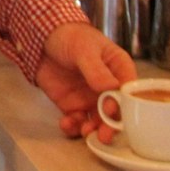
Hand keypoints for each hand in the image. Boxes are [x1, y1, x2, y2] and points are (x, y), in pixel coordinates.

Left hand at [35, 21, 137, 141]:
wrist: (41, 38)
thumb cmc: (71, 36)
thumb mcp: (84, 49)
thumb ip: (96, 70)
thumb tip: (111, 88)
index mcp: (119, 69)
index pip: (128, 91)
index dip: (123, 104)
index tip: (112, 110)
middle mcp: (108, 87)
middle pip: (115, 112)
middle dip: (110, 125)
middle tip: (104, 134)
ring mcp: (90, 98)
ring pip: (97, 121)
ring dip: (93, 129)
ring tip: (85, 131)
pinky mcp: (72, 105)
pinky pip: (76, 121)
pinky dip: (73, 127)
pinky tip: (66, 124)